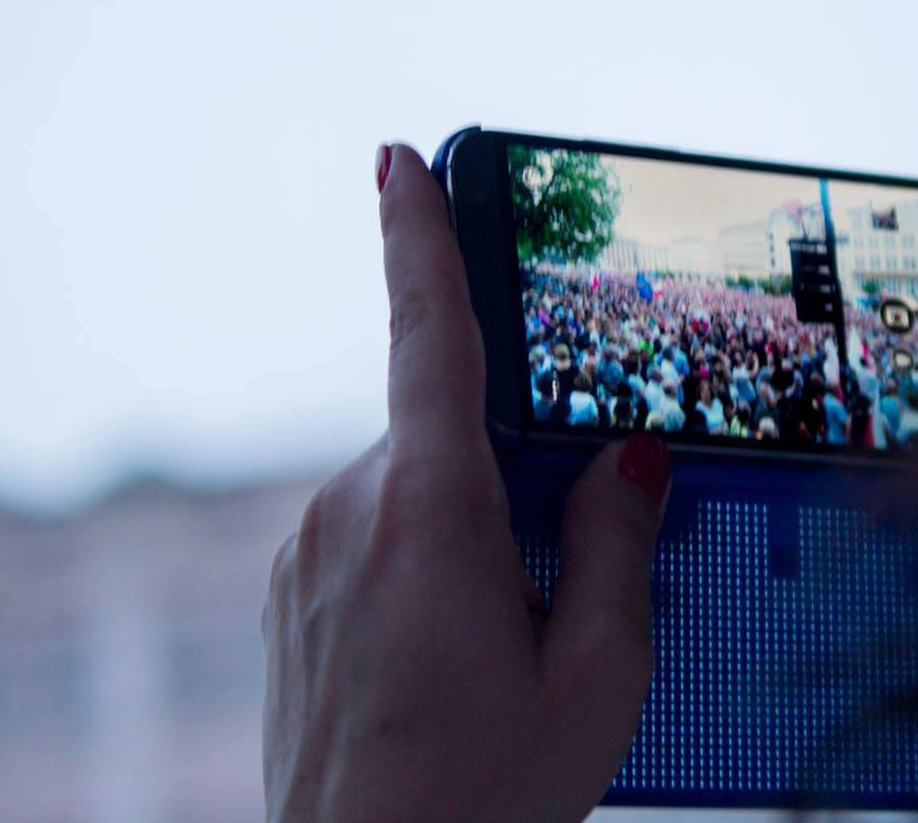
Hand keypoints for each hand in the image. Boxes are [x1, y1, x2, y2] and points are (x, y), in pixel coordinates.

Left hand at [263, 143, 671, 822]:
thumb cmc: (480, 801)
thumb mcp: (596, 677)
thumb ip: (615, 548)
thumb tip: (625, 463)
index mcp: (429, 514)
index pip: (426, 340)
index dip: (415, 237)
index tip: (397, 159)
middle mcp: (350, 513)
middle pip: (452, 435)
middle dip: (516, 478)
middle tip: (552, 587)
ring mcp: (307, 554)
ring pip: (417, 490)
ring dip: (475, 532)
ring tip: (508, 648)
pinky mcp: (291, 595)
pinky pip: (377, 533)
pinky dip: (429, 561)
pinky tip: (458, 654)